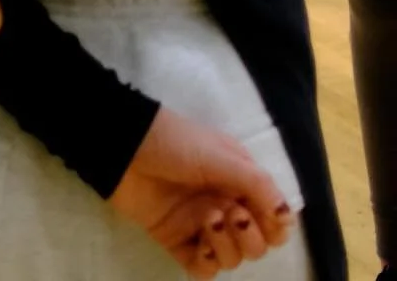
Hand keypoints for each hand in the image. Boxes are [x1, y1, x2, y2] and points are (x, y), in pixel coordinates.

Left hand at [111, 107, 291, 274]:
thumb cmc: (175, 143)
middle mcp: (225, 205)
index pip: (273, 220)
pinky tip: (200, 243)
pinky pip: (203, 268)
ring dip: (228, 246)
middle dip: (251, 236)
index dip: (275, 227)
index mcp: (240, 182)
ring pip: (233, 258)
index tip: (267, 220)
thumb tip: (287, 218)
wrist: (124, 148)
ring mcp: (200, 225)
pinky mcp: (176, 240)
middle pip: (257, 245)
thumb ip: (257, 186)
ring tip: (208, 219)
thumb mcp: (222, 155)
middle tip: (231, 213)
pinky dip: (207, 262)